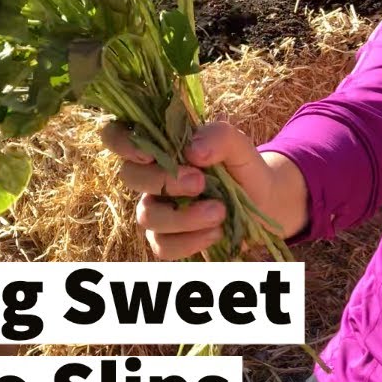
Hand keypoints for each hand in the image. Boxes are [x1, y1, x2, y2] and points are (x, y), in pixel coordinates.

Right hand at [102, 121, 287, 260]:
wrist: (263, 202)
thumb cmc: (242, 167)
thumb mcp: (238, 145)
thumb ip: (218, 136)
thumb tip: (192, 152)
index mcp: (161, 146)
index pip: (118, 135)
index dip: (121, 141)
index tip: (148, 153)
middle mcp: (151, 176)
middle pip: (129, 176)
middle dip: (162, 180)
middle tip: (200, 182)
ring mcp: (157, 208)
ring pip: (146, 215)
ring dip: (183, 216)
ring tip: (220, 212)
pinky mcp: (168, 238)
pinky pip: (162, 246)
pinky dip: (190, 241)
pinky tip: (216, 232)